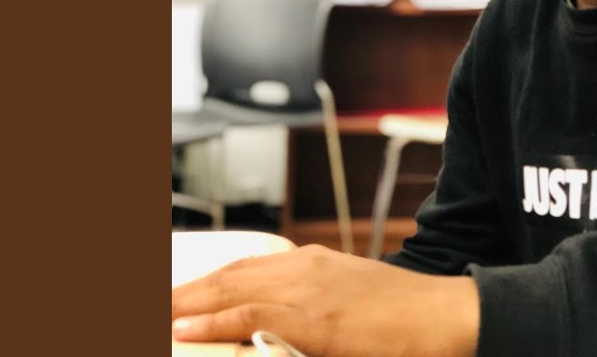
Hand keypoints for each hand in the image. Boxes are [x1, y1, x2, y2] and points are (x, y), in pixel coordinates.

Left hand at [172, 244, 478, 356]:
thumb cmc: (405, 319)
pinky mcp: (315, 317)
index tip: (176, 297)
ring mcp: (309, 289)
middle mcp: (304, 267)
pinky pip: (252, 316)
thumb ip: (310, 314)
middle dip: (184, 292)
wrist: (445, 318)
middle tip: (151, 305)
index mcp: (312, 263)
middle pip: (228, 276)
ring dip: (186, 304)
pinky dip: (214, 321)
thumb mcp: (351, 306)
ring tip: (154, 315)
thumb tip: (276, 333)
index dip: (204, 284)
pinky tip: (185, 326)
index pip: (243, 269)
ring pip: (231, 292)